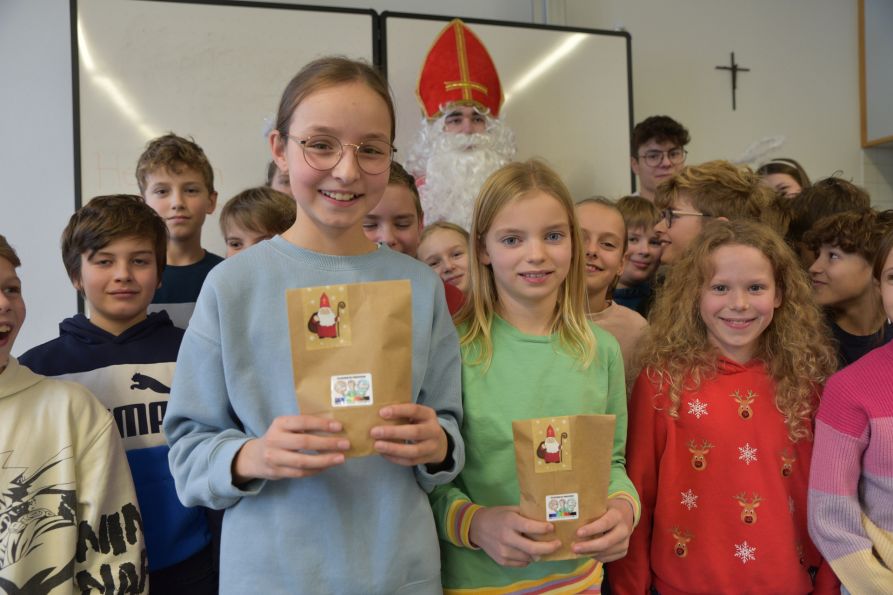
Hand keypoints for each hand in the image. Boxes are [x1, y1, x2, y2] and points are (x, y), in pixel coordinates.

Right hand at [232, 415, 348, 482]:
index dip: (321, 424)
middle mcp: (275, 439)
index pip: (303, 421)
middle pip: (304, 442)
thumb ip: (303, 426)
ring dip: (325, 460)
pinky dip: (316, 470)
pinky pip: (300, 473)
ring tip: (341, 458)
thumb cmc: (278, 438)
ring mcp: (274, 457)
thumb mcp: (285, 427)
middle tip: (346, 444)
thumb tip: (334, 428)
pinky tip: (327, 466)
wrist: (254, 457)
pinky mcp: (277, 472)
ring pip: (303, 461)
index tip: (339, 427)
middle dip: (327, 443)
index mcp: (279, 423)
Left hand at [370, 403, 447, 465]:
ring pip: (413, 451)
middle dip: (393, 432)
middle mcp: (433, 431)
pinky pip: (409, 461)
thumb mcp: (417, 415)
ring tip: (377, 445)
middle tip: (374, 432)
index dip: (398, 411)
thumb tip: (376, 414)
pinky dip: (395, 458)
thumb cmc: (420, 425)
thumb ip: (402, 414)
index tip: (381, 412)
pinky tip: (383, 454)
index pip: (415, 410)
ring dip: (393, 448)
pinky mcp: (426, 459)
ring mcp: (431, 447)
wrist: (439, 443)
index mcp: (429, 415)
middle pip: (415, 432)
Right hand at [468, 506, 560, 566]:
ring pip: (529, 558)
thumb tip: (546, 518)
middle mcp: (506, 538)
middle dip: (549, 547)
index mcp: (509, 521)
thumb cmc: (497, 516)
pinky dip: (529, 559)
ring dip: (539, 554)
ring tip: (544, 547)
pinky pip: (522, 563)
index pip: (530, 527)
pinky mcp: (502, 561)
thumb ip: (526, 515)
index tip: (553, 528)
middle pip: (533, 548)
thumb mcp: (511, 510)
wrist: (476, 527)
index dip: (543, 529)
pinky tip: (529, 552)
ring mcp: (504, 551)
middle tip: (558, 544)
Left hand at [572, 497, 634, 561]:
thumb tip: (569, 517)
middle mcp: (624, 530)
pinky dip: (596, 557)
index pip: (605, 523)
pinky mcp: (623, 551)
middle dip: (589, 546)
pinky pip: (608, 558)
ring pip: (606, 552)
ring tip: (577, 552)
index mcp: (617, 515)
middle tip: (574, 548)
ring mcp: (625, 542)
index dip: (591, 529)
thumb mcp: (602, 505)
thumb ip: (591, 511)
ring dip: (590, 553)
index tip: (578, 533)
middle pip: (606, 542)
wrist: (626, 514)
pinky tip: (587, 554)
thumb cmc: (608, 509)